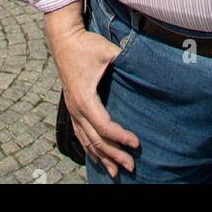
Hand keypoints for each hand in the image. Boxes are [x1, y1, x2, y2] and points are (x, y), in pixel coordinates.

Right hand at [51, 26, 139, 176]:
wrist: (64, 38)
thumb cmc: (86, 44)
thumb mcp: (108, 50)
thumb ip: (126, 59)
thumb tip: (147, 66)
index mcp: (85, 98)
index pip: (104, 127)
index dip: (121, 137)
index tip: (137, 143)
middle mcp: (76, 108)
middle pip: (95, 140)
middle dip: (114, 155)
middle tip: (131, 166)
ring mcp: (72, 109)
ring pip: (86, 141)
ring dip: (102, 157)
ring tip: (115, 172)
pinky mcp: (72, 107)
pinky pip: (80, 134)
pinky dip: (89, 149)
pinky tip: (97, 158)